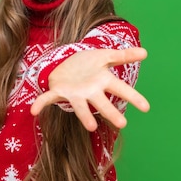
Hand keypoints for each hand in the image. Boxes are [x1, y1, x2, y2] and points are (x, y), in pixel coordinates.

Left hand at [30, 47, 149, 131]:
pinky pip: (48, 98)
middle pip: (102, 102)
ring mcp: (74, 94)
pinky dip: (40, 104)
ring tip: (92, 127)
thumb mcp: (105, 56)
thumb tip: (145, 53)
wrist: (67, 63)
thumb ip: (123, 55)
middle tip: (122, 124)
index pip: (121, 89)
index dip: (133, 97)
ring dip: (84, 116)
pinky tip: (33, 110)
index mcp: (102, 81)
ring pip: (80, 106)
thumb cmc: (88, 63)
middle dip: (110, 112)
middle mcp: (90, 91)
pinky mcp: (58, 91)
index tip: (146, 107)